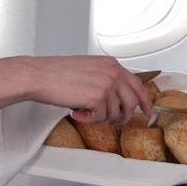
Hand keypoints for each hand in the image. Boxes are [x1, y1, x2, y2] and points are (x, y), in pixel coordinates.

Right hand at [26, 55, 152, 124]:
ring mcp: (106, 85)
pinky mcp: (97, 98)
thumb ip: (106, 78)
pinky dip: (87, 120)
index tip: (147, 110)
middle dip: (124, 116)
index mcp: (112, 64)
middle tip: (113, 121)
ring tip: (86, 112)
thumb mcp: (89, 68)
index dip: (145, 101)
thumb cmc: (57, 73)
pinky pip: (100, 118)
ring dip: (101, 118)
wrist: (39, 75)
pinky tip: (76, 112)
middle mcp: (112, 73)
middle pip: (132, 102)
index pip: (138, 84)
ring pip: (115, 113)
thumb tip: (117, 98)